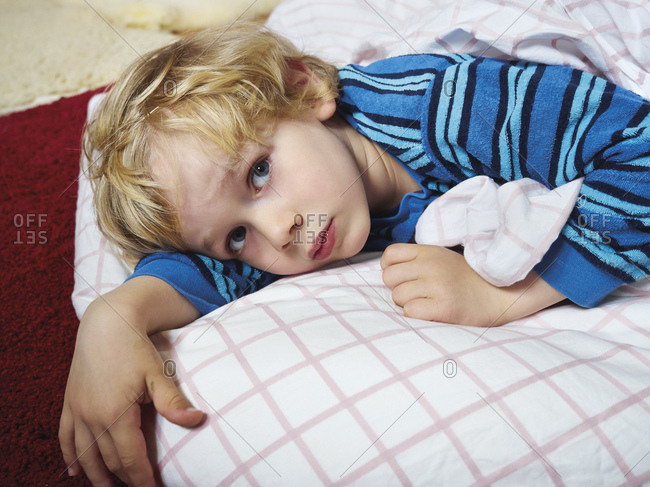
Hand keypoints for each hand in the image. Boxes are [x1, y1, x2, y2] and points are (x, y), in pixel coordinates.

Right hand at [59, 297, 203, 485]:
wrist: (107, 323)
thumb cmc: (134, 347)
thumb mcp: (157, 373)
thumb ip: (173, 401)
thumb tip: (197, 419)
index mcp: (115, 414)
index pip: (129, 459)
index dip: (141, 479)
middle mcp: (92, 417)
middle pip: (107, 461)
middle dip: (122, 479)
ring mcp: (77, 411)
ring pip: (84, 455)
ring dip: (96, 475)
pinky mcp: (69, 403)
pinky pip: (65, 438)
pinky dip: (70, 456)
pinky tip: (74, 470)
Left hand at [381, 244, 564, 325]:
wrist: (501, 294)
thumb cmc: (468, 278)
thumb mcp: (442, 258)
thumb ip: (417, 261)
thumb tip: (387, 272)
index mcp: (428, 251)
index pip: (389, 255)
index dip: (390, 269)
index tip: (404, 278)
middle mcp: (430, 266)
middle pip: (389, 279)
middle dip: (399, 289)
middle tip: (418, 294)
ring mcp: (437, 285)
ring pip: (398, 297)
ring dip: (408, 304)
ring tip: (428, 303)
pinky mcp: (443, 307)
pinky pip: (410, 312)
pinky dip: (417, 316)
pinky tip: (432, 313)